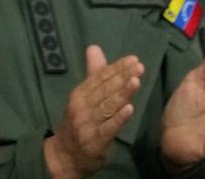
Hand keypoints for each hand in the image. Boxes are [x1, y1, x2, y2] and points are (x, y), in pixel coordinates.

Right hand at [43, 45, 142, 178]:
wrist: (64, 156)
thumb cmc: (77, 123)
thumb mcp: (82, 97)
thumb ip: (92, 74)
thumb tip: (94, 48)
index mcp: (79, 94)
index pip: (100, 77)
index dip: (117, 68)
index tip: (133, 59)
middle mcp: (81, 106)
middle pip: (105, 89)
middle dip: (122, 77)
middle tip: (139, 67)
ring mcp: (87, 124)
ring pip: (107, 106)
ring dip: (122, 93)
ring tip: (136, 81)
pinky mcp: (94, 140)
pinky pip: (108, 128)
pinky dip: (119, 118)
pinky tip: (130, 109)